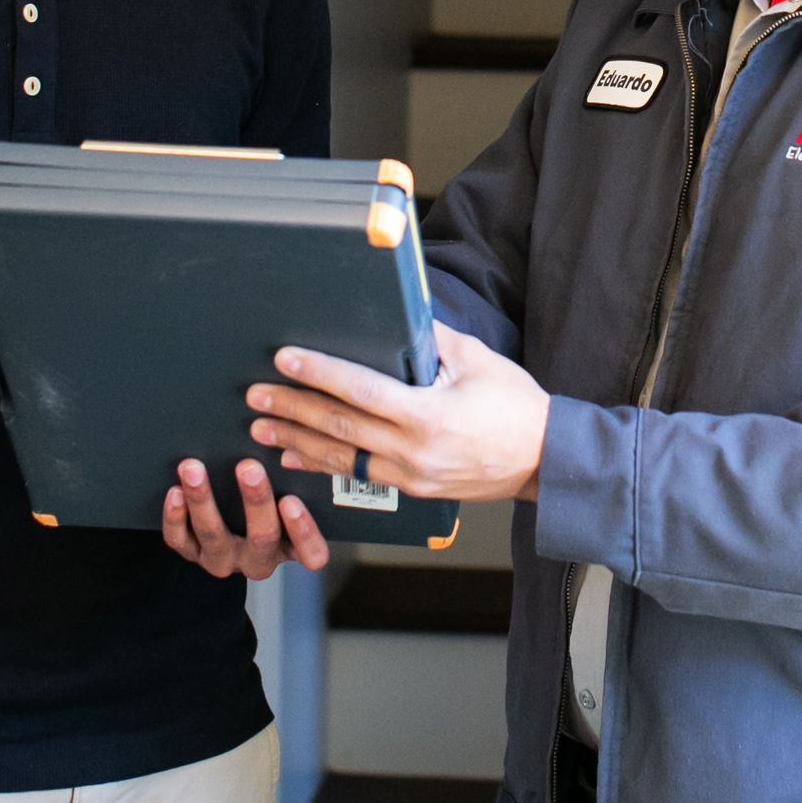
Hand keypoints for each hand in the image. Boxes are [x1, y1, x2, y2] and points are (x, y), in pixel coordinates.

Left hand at [161, 456, 329, 578]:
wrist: (230, 520)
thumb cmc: (270, 495)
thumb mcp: (290, 493)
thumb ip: (295, 479)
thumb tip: (286, 438)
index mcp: (292, 547)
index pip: (310, 553)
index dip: (302, 531)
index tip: (291, 500)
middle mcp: (259, 559)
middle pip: (262, 537)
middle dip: (255, 500)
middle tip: (248, 467)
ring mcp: (224, 559)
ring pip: (214, 537)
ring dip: (203, 500)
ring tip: (193, 468)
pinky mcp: (193, 553)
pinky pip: (180, 540)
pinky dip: (175, 516)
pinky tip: (174, 491)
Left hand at [247, 321, 548, 503]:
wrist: (546, 460)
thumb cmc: (517, 407)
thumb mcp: (478, 360)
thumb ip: (432, 339)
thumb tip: (399, 312)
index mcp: (428, 415)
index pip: (360, 390)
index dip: (318, 373)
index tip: (285, 360)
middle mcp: (413, 451)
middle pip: (339, 427)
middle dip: (292, 410)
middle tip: (255, 398)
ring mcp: (410, 475)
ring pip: (341, 457)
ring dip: (297, 441)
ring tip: (261, 430)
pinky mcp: (412, 490)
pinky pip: (358, 475)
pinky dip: (322, 466)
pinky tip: (295, 459)